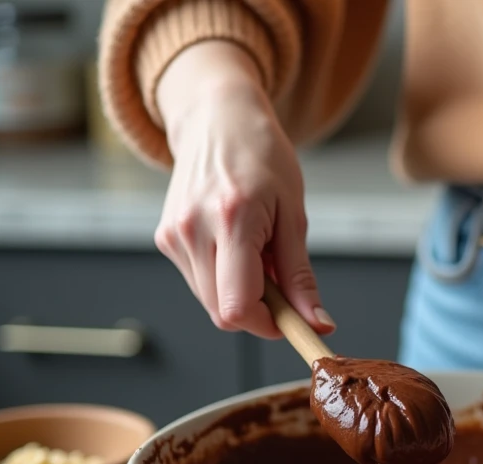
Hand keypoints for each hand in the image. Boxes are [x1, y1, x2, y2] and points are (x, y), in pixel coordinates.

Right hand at [154, 42, 333, 338]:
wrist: (217, 119)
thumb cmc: (262, 157)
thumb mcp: (294, 214)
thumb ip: (301, 276)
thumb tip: (317, 324)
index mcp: (232, 220)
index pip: (238, 306)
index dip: (268, 324)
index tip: (292, 319)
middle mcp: (193, 230)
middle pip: (222, 312)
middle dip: (258, 311)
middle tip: (281, 282)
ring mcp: (174, 235)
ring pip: (210, 301)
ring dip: (240, 294)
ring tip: (258, 253)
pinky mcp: (165, 239)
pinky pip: (199, 283)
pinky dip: (224, 279)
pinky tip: (235, 247)